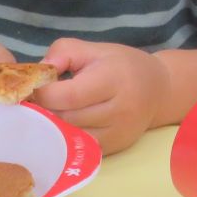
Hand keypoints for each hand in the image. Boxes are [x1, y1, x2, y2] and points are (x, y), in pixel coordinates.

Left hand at [32, 39, 170, 154]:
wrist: (159, 89)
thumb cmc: (122, 65)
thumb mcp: (95, 49)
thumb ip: (63, 52)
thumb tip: (39, 72)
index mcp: (113, 79)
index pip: (69, 95)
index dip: (45, 94)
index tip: (36, 87)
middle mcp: (120, 109)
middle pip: (67, 118)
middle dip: (48, 110)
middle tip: (45, 99)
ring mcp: (118, 132)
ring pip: (70, 135)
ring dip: (56, 124)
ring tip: (58, 109)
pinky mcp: (115, 147)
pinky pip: (80, 146)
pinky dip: (69, 136)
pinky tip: (71, 122)